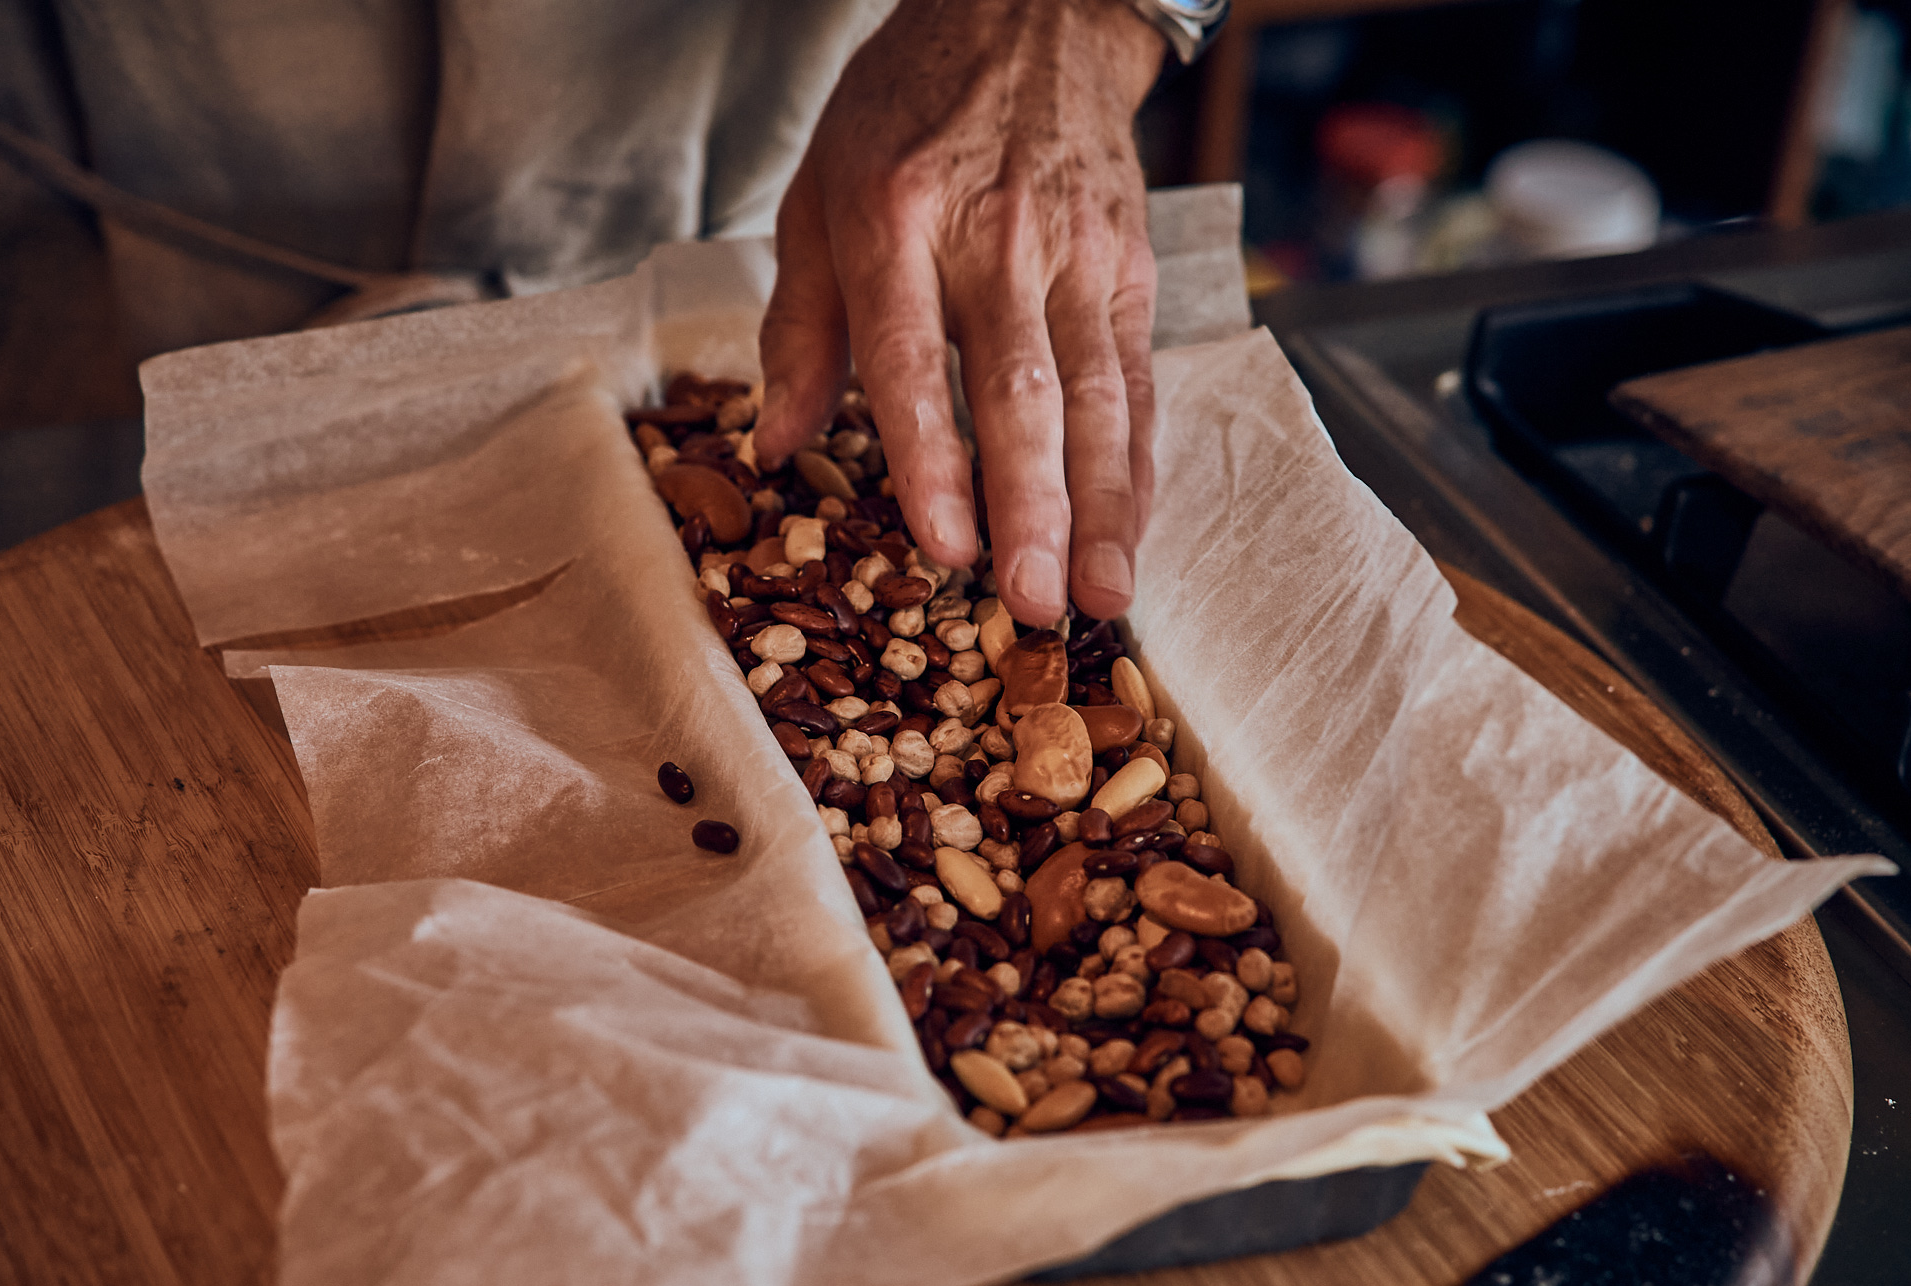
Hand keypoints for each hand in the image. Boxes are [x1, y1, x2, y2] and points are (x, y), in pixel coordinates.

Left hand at [753, 0, 1164, 626]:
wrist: (1029, 18)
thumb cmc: (906, 117)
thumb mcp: (818, 196)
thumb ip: (800, 328)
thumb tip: (772, 446)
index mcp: (895, 218)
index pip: (913, 356)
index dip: (931, 457)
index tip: (945, 545)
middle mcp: (995, 237)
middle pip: (1020, 390)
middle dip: (1033, 507)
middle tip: (1033, 601)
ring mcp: (1076, 252)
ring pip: (1097, 396)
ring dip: (1102, 506)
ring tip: (1098, 595)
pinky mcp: (1130, 265)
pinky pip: (1137, 380)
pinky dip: (1138, 465)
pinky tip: (1132, 533)